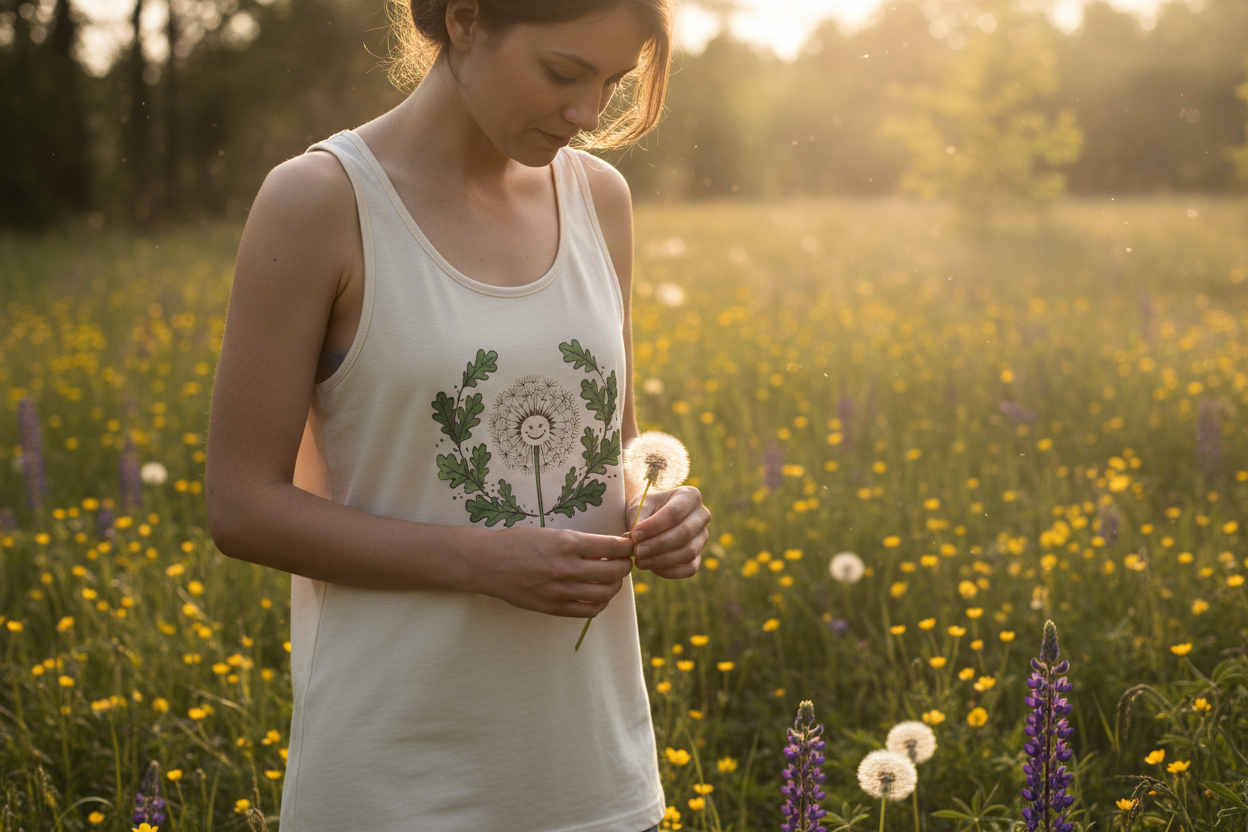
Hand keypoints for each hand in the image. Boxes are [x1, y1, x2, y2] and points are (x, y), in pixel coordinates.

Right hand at [471, 527, 634, 617]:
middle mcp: (566, 567)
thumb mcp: (552, 533)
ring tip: (610, 578)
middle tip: (623, 562)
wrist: (488, 563)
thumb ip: (581, 543)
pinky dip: (600, 603)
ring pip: (605, 593)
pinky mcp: (553, 607)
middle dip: (625, 566)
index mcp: (567, 542)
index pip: (613, 546)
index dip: (627, 547)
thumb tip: (611, 549)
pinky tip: (597, 594)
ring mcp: (560, 590)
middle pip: (614, 572)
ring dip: (615, 585)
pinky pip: (588, 611)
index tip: (629, 546)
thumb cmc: (520, 542)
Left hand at [628, 486, 710, 578]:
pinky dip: (671, 572)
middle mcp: (702, 515)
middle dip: (658, 545)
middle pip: (684, 534)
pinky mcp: (699, 555)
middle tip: (637, 552)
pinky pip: (690, 568)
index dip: (653, 527)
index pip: (674, 513)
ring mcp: (703, 536)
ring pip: (689, 552)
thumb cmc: (646, 508)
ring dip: (663, 560)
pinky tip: (653, 568)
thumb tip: (634, 541)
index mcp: (690, 496)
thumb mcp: (639, 507)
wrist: (650, 515)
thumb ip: (638, 521)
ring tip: (641, 561)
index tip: (634, 536)